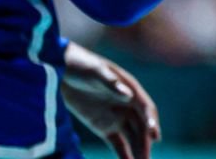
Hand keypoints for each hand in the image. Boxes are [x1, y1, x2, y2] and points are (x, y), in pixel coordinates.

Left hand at [62, 42, 160, 158]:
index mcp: (131, 89)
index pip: (146, 108)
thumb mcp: (95, 71)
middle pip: (141, 127)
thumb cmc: (81, 65)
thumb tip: (129, 95)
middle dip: (145, 143)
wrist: (60, 70)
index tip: (155, 136)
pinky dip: (124, 155)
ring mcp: (116, 117)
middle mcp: (127, 105)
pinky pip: (117, 143)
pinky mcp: (103, 127)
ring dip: (138, 151)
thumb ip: (111, 83)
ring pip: (132, 137)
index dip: (152, 122)